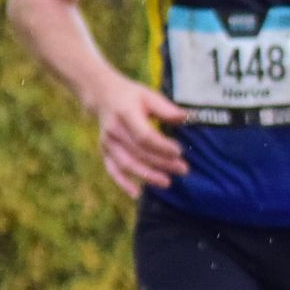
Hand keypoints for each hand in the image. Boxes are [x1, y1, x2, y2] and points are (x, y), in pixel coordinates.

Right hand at [93, 75, 188, 197]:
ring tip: (167, 182)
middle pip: (139, 152)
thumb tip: (186, 117)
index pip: (144, 135)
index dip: (162, 146)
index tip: (180, 151)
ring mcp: (107, 143)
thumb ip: (166, 108)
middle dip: (162, 163)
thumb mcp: (149, 95)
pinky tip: (136, 194)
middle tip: (184, 169)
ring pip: (127, 163)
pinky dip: (122, 183)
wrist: (103, 97)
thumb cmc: (132, 96)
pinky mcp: (104, 152)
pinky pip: (112, 170)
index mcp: (125, 113)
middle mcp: (114, 130)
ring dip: (147, 175)